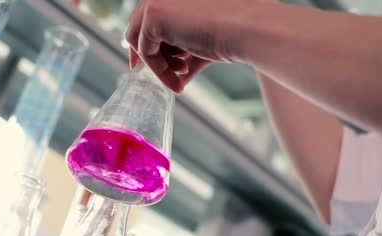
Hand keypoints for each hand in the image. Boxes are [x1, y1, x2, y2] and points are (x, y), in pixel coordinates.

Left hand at [126, 0, 265, 92]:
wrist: (245, 29)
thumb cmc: (232, 35)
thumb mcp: (200, 48)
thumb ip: (185, 60)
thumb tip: (178, 81)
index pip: (148, 16)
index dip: (143, 39)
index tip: (143, 64)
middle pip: (137, 24)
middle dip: (141, 51)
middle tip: (141, 72)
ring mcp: (157, 1)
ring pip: (139, 39)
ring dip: (157, 64)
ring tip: (181, 75)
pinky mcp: (154, 15)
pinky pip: (145, 50)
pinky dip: (159, 70)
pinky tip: (178, 80)